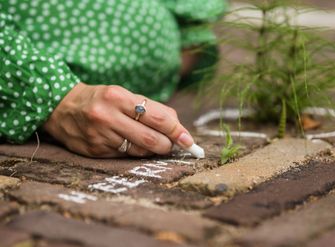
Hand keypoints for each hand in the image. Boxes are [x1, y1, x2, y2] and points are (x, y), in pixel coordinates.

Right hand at [43, 83, 194, 157]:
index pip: (158, 118)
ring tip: (151, 142)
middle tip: (171, 145)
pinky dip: (135, 152)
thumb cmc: (102, 99)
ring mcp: (100, 136)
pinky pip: (125, 156)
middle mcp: (108, 116)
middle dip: (167, 145)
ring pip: (139, 151)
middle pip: (151, 139)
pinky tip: (130, 144)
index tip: (189, 140)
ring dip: (152, 150)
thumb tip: (178, 128)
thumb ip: (151, 109)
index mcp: (118, 97)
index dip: (177, 131)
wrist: (62, 107)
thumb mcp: (124, 94)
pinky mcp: (95, 151)